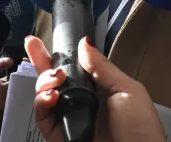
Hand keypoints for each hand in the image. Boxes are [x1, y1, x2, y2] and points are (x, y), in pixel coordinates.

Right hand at [25, 36, 164, 141]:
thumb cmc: (139, 128)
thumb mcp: (127, 91)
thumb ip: (102, 67)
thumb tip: (83, 43)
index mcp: (101, 91)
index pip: (76, 69)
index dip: (61, 54)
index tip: (47, 39)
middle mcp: (82, 103)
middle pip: (55, 79)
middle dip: (41, 61)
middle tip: (31, 44)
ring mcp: (68, 120)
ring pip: (45, 95)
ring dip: (44, 80)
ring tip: (55, 78)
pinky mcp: (58, 136)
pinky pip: (43, 116)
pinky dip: (41, 102)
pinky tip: (51, 95)